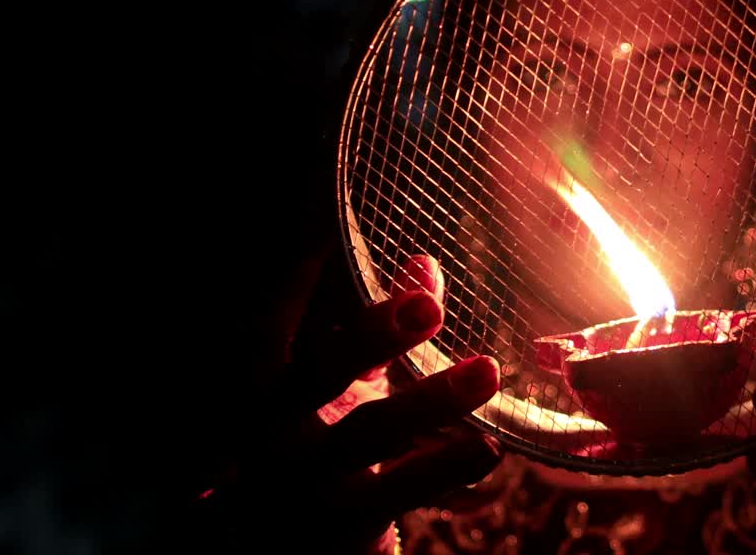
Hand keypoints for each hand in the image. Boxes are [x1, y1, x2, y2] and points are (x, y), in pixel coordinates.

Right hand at [189, 254, 502, 553]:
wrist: (297, 547)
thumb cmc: (323, 448)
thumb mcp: (343, 387)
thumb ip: (379, 329)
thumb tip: (424, 264)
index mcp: (268, 384)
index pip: (272, 323)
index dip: (297, 279)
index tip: (330, 231)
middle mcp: (271, 429)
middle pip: (315, 373)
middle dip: (369, 336)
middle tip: (428, 305)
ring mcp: (301, 482)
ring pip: (365, 436)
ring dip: (429, 401)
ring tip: (487, 370)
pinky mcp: (336, 528)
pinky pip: (394, 495)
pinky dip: (442, 470)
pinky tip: (487, 446)